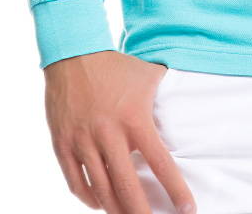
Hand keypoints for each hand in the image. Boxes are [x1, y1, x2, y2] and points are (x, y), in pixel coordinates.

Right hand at [44, 49, 196, 213]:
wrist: (73, 53)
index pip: (160, 163)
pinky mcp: (62, 144)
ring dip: (117, 210)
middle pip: (128, 188)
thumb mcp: (149, 76)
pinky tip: (101, 203)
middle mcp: (108, 133)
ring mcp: (83, 141)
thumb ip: (166, 97)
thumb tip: (189, 107)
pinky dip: (90, 199)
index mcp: (134, 118)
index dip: (175, 190)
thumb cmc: (116, 66)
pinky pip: (76, 183)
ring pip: (101, 191)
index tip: (188, 209)